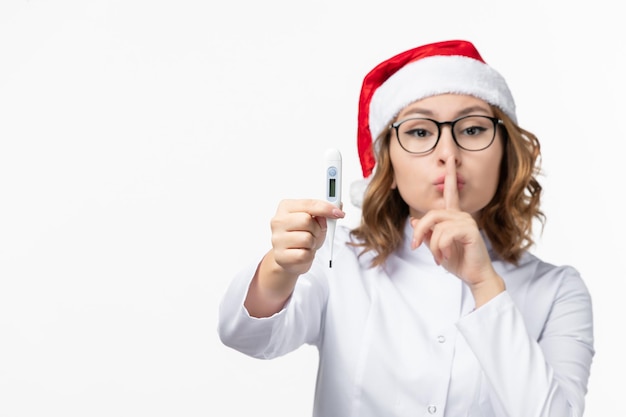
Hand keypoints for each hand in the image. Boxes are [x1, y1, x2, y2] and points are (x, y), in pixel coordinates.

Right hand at [270, 199, 343, 276]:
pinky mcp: (280, 256)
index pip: (309, 204)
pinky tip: (303, 252)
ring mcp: (277, 239)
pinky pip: (304, 254)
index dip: (326, 208)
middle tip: (314, 233)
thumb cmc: (303, 235)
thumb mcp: (315, 221)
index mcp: (286, 207)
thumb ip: (325, 212)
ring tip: (307, 244)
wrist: (291, 257)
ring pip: (306, 238)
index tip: (338, 213)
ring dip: (312, 243)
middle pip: (306, 220)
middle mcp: (278, 221)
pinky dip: (309, 255)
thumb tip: (335, 209)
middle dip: (316, 228)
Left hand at [411, 157, 502, 294]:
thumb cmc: (459, 261)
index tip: (450, 158)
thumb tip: (413, 220)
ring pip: (436, 226)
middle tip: (415, 246)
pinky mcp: (470, 230)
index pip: (451, 192)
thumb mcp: (436, 247)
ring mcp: (467, 221)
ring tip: (438, 257)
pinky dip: (440, 248)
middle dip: (420, 231)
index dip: (450, 174)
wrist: (475, 276)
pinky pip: (445, 234)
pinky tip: (446, 257)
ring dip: (432, 245)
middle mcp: (461, 215)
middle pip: (431, 214)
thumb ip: (426, 233)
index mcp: (454, 216)